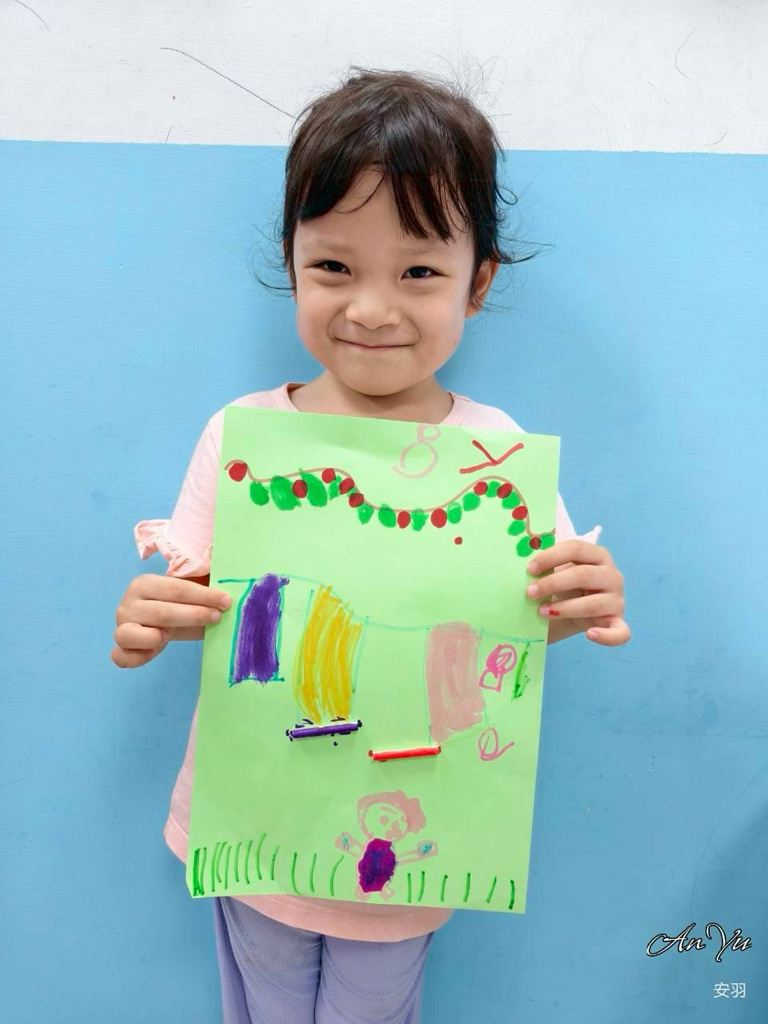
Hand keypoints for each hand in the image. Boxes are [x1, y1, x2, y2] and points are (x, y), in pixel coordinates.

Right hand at [111, 574, 230, 667]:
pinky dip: (135, 658)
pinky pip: (120, 657)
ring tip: (169, 636)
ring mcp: (122, 627)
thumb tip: (224, 572)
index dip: (204, 595)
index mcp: (144, 583)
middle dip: (194, 615)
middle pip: (161, 613)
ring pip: (129, 634)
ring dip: (154, 637)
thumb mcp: (191, 587)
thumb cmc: (180, 603)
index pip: (177, 589)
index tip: (226, 601)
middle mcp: (128, 604)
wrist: (165, 621)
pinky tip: (154, 652)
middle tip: (217, 617)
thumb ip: (203, 578)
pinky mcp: (120, 648)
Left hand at [526, 540, 629, 646]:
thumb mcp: (557, 572)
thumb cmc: (563, 587)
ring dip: (564, 608)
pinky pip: (620, 633)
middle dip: (553, 583)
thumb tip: (525, 567)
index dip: (551, 557)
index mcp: (598, 555)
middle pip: (583, 575)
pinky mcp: (617, 622)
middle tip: (530, 592)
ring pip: (592, 604)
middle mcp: (612, 575)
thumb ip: (547, 566)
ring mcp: (617, 600)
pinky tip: (589, 635)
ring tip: (541, 612)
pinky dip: (606, 636)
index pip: (576, 548)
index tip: (530, 569)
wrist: (571, 613)